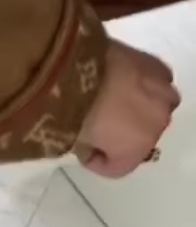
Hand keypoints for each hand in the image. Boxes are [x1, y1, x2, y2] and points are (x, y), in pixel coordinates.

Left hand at [76, 40, 179, 178]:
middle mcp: (156, 123)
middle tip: (97, 123)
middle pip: (139, 138)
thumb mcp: (71, 138)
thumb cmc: (67, 104)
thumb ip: (87, 148)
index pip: (119, 167)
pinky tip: (125, 79)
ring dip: (137, 109)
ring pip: (154, 108)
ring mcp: (161, 93)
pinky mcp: (157, 66)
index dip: (97, 162)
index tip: (82, 150)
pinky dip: (144, 84)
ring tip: (112, 99)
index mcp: (136, 147)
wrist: (71, 59)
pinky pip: (157, 82)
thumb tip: (90, 145)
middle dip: (120, 135)